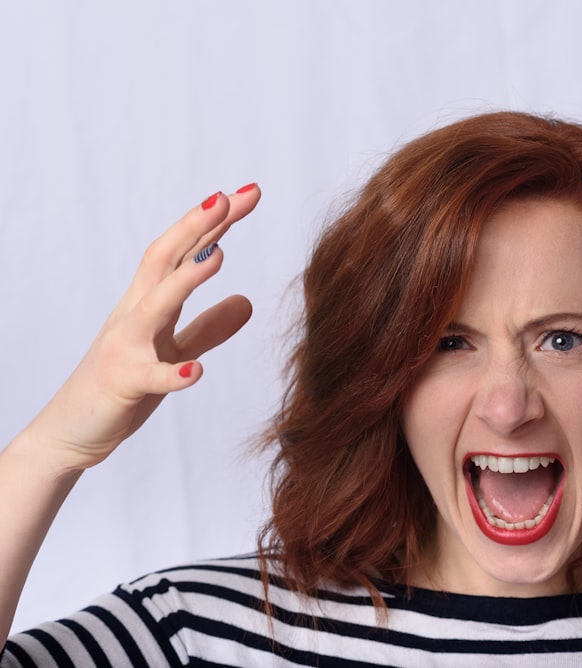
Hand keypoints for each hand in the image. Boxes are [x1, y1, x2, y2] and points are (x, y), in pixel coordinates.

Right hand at [22, 185, 258, 471]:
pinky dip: (173, 373)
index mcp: (148, 302)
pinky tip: (197, 371)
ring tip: (218, 257)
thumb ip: (210, 327)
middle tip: (231, 196)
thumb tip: (249, 302)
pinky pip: (150, 378)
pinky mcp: (123, 386)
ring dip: (185, 281)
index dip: (213, 222)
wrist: (70, 432)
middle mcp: (134, 315)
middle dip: (198, 227)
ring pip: (154, 307)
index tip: (247, 193)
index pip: (182, 251)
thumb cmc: (122, 385)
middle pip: (164, 260)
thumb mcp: (172, 349)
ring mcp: (125, 349)